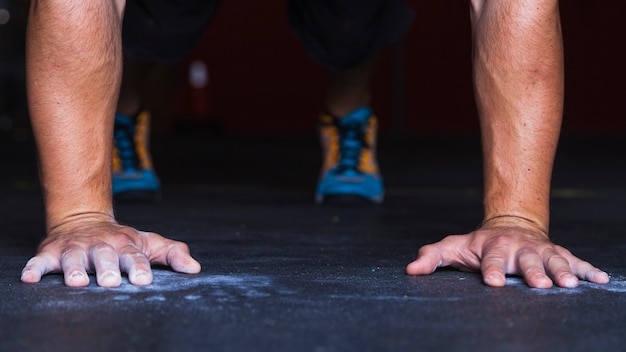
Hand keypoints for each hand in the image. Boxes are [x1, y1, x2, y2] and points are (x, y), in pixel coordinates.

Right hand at [21, 215, 200, 286]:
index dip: (138, 268)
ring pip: (75, 258)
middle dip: (107, 268)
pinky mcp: (52, 252)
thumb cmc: (122, 239)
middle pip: (104, 257)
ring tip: (78, 282)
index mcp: (125, 244)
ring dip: (75, 269)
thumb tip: (195, 269)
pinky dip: (35, 268)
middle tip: (110, 282)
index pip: (134, 257)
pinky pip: (41, 261)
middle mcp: (100, 245)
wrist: (85, 220)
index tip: (144, 280)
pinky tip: (30, 278)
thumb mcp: (149, 243)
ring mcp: (76, 248)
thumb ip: (172, 254)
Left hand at [406, 217, 608, 287]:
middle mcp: (518, 249)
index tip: (493, 283)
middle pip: (526, 261)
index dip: (491, 271)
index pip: (490, 260)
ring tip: (571, 285)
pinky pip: (576, 261)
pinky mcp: (558, 254)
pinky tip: (601, 280)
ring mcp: (540, 251)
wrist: (509, 225)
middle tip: (541, 286)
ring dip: (563, 272)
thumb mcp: (453, 247)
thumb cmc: (478, 243)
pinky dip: (588, 270)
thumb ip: (432, 257)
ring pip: (553, 261)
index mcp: (492, 247)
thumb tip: (410, 270)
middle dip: (533, 272)